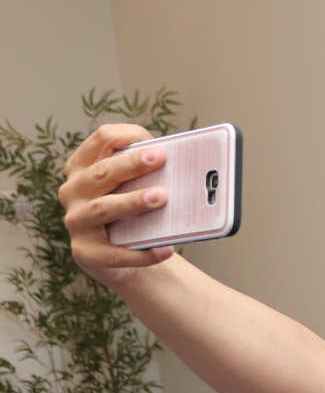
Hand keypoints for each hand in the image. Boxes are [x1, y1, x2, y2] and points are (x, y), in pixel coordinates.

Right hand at [59, 123, 175, 287]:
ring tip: (161, 197)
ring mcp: (76, 221)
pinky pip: (114, 253)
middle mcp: (73, 191)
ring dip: (133, 201)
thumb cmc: (134, 211)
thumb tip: (183, 164)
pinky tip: (166, 250)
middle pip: (101, 172)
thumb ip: (149, 173)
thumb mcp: (135, 186)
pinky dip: (141, 253)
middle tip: (160, 158)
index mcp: (84, 166)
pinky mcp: (85, 252)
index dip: (126, 136)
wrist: (123, 256)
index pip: (101, 140)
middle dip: (131, 164)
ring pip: (103, 208)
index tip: (155, 143)